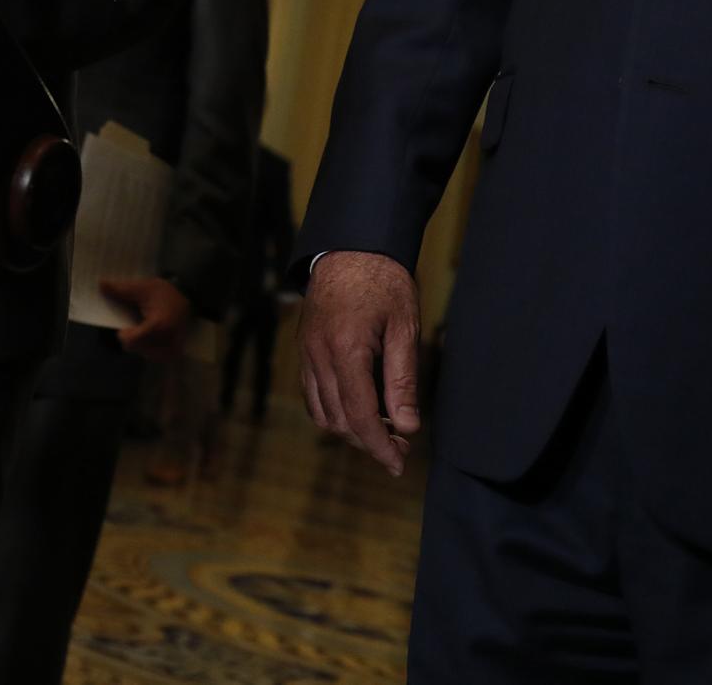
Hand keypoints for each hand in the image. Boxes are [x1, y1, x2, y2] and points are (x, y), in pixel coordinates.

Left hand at [102, 275, 191, 361]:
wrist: (190, 297)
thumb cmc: (165, 292)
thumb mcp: (143, 287)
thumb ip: (122, 290)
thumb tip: (101, 285)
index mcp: (159, 326)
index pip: (131, 341)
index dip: (124, 333)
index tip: (126, 325)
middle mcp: (167, 342)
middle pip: (135, 348)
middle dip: (132, 337)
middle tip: (138, 324)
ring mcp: (172, 350)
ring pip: (143, 353)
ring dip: (140, 343)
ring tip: (146, 328)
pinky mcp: (174, 354)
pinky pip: (153, 356)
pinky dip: (148, 347)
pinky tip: (152, 336)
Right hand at [299, 250, 422, 474]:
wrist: (350, 246)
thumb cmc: (384, 282)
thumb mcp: (404, 327)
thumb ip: (403, 380)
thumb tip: (408, 427)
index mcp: (345, 349)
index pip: (359, 414)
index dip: (379, 446)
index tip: (398, 464)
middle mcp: (317, 355)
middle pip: (338, 419)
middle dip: (369, 441)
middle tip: (401, 445)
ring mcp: (305, 353)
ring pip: (321, 412)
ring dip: (350, 429)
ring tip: (383, 429)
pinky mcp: (303, 349)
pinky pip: (312, 394)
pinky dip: (333, 411)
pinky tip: (358, 408)